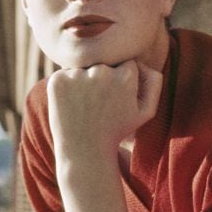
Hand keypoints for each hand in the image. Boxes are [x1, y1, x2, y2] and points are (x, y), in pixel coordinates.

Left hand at [46, 60, 162, 161]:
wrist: (85, 152)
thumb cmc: (117, 131)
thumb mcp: (146, 112)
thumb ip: (153, 82)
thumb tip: (142, 60)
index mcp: (125, 76)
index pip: (125, 64)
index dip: (121, 82)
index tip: (116, 99)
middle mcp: (101, 71)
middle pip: (104, 63)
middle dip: (102, 79)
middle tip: (99, 105)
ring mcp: (77, 74)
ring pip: (84, 68)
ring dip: (83, 81)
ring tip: (85, 107)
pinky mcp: (57, 80)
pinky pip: (65, 75)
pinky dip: (66, 87)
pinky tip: (71, 106)